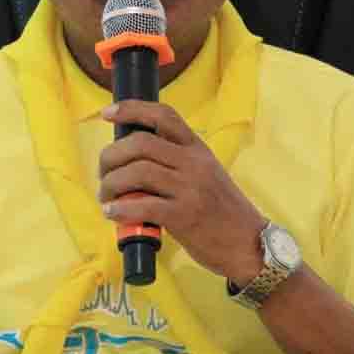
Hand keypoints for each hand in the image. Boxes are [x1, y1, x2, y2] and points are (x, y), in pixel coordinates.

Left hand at [98, 100, 265, 283]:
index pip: (164, 115)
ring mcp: (191, 189)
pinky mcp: (185, 216)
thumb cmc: (222, 211)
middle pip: (141, 143)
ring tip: (106, 196)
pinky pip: (142, 205)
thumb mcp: (206, 174)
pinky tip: (113, 213)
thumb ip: (176, 162)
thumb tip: (131, 160)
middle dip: (111, 155)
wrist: (249, 244)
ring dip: (111, 184)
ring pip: (137, 172)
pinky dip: (120, 209)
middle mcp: (194, 163)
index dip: (132, 109)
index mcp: (198, 149)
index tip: (108, 113)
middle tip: (103, 172)